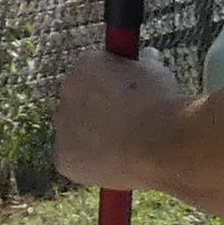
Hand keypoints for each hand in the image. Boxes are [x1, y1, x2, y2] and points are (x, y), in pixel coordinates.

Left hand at [51, 45, 182, 190]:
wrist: (158, 143)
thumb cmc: (161, 105)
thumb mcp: (156, 72)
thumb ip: (144, 64)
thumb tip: (148, 57)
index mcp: (86, 66)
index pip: (90, 75)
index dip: (108, 88)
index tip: (124, 99)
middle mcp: (67, 92)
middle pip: (78, 104)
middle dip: (97, 114)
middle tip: (124, 127)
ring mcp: (63, 127)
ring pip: (76, 135)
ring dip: (93, 140)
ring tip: (125, 149)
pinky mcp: (63, 158)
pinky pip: (74, 163)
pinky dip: (90, 167)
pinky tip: (115, 166)